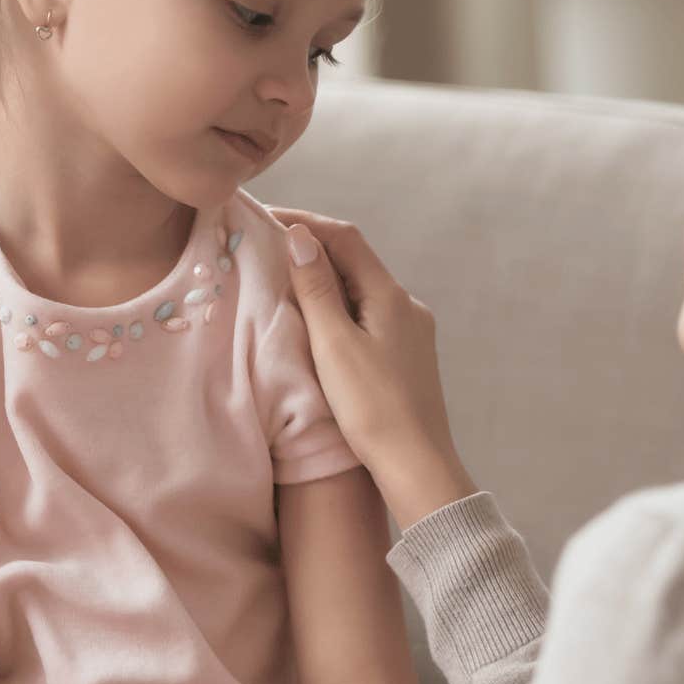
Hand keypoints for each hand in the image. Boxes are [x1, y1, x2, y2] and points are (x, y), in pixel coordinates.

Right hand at [274, 209, 476, 529]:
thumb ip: (317, 289)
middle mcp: (406, 305)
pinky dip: (339, 308)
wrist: (417, 465)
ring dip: (325, 280)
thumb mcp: (334, 345)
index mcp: (390, 296)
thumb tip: (300, 236)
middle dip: (313, 249)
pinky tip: (318, 324)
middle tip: (267, 248)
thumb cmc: (373, 408)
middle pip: (355, 261)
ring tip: (284, 283)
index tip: (265, 219)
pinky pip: (368, 315)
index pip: (345, 238)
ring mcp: (410, 331)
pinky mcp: (407, 356)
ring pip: (361, 290)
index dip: (305, 222)